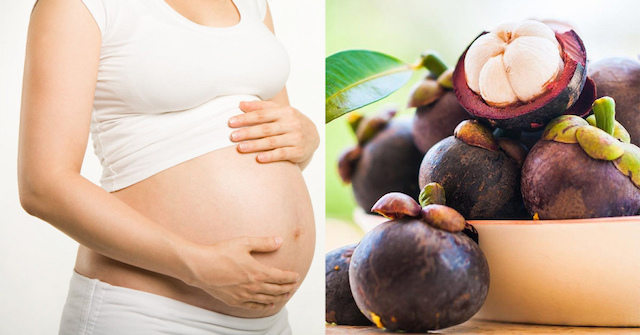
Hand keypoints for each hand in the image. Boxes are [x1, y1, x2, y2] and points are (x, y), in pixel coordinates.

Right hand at [182, 236, 299, 309]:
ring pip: (267, 299)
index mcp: (258, 272)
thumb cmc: (220, 253)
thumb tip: (280, 240)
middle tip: (295, 286)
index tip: (297, 276)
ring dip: (280, 297)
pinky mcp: (235, 301)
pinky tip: (270, 304)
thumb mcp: (244, 243)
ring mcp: (244, 296)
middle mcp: (253, 287)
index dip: (290, 277)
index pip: (280, 277)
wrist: (200, 267)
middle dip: (288, 287)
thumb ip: (264, 243)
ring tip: (287, 295)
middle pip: (276, 289)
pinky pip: (254, 306)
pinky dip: (264, 306)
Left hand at [228, 101, 318, 163]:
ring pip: (272, 142)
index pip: (262, 114)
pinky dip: (270, 156)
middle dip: (248, 132)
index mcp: (285, 112)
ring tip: (240, 148)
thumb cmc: (291, 122)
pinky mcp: (298, 151)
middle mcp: (291, 123)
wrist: (313, 136)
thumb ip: (261, 107)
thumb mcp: (279, 112)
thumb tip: (241, 104)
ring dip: (255, 145)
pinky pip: (282, 154)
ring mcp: (296, 138)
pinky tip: (258, 158)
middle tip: (232, 136)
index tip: (231, 122)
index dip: (246, 118)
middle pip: (265, 128)